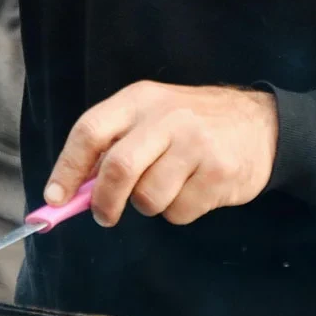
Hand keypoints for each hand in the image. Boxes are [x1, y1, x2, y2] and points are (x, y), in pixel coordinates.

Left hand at [44, 81, 278, 225]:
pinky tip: (195, 190)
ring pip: (148, 197)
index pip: (90, 131)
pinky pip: (180, 212)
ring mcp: (195, 143)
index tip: (55, 198)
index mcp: (138, 100)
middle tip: (104, 215)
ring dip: (149, 205)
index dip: (67, 168)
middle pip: (118, 168)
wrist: (261, 123)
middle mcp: (165, 117)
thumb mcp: (148, 119)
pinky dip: (178, 212)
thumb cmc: (189, 126)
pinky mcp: (220, 171)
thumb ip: (110, 147)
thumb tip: (69, 191)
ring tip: (167, 187)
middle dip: (104, 201)